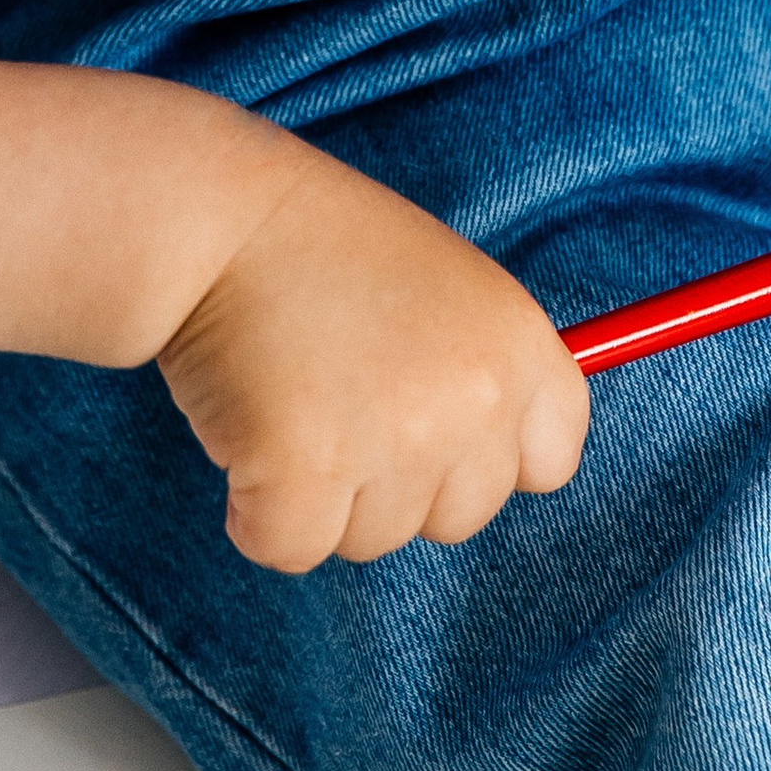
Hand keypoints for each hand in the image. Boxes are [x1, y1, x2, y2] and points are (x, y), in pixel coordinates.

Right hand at [156, 150, 589, 569]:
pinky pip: (291, 548)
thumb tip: (482, 462)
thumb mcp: (445, 287)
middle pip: (462, 516)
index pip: (552, 458)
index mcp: (519, 343)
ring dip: (325, 496)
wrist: (219, 223)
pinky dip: (257, 514)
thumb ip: (476, 372)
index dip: (487, 458)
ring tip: (293, 402)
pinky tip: (246, 435)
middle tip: (343, 404)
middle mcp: (475, 398)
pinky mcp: (310, 476)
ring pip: (374, 539)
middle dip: (400, 485)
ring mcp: (397, 441)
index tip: (440, 436)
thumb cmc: (322, 249)